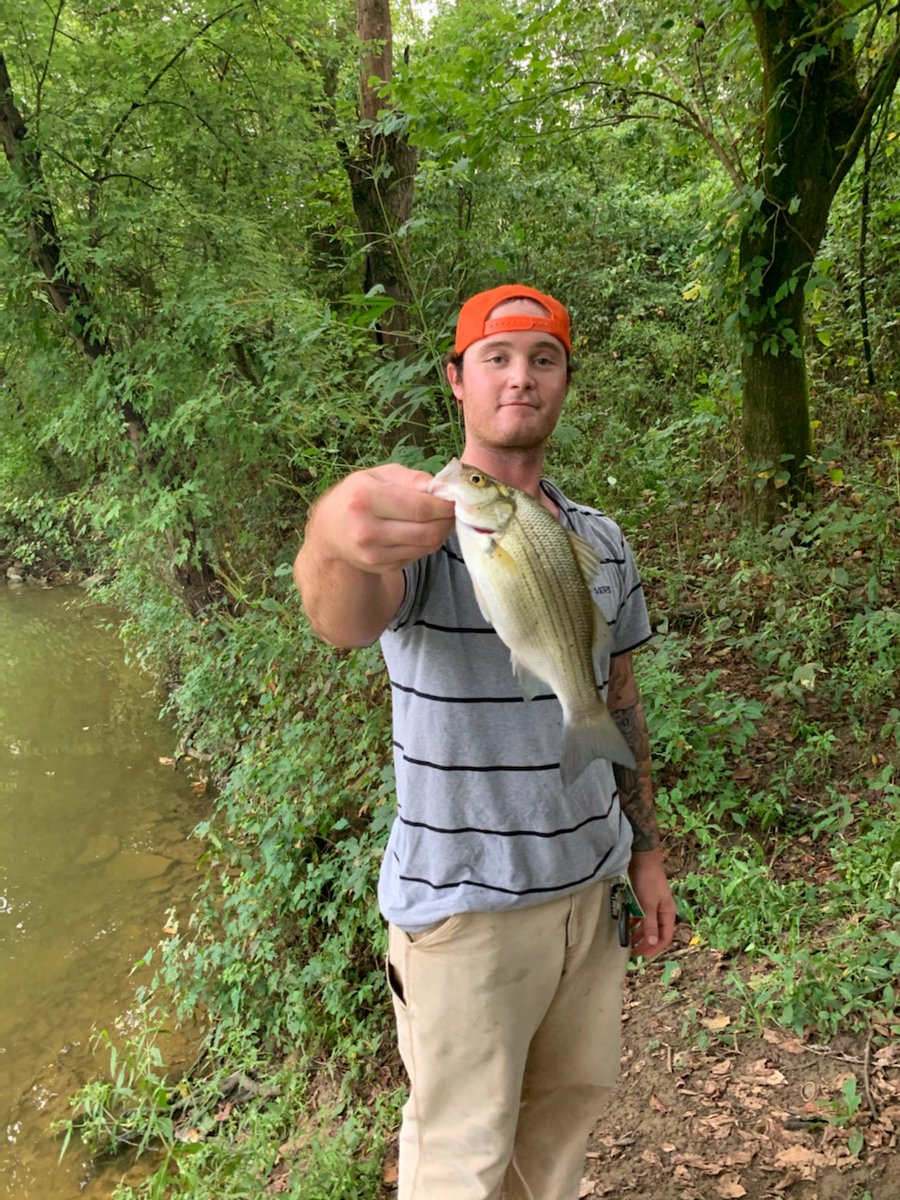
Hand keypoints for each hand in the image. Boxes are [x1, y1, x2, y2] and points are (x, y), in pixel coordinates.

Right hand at [315, 463, 454, 574]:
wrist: (330, 530)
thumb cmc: (359, 495)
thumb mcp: (379, 475)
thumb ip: (412, 479)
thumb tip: (444, 487)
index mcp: (365, 498)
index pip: (420, 507)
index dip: (445, 505)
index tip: (457, 500)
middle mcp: (366, 529)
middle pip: (427, 531)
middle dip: (448, 520)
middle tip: (455, 510)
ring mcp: (373, 553)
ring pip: (426, 546)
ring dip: (441, 532)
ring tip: (441, 518)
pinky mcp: (380, 567)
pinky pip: (417, 556)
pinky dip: (426, 543)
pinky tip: (421, 531)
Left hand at [628, 849, 675, 958]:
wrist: (642, 857)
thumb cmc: (648, 880)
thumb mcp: (648, 904)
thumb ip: (650, 924)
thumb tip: (653, 943)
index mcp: (668, 913)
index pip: (665, 937)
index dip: (654, 948)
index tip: (641, 956)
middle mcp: (662, 911)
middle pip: (656, 933)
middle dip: (646, 944)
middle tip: (632, 954)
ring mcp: (653, 905)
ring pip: (647, 925)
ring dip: (639, 934)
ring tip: (628, 943)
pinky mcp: (644, 899)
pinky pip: (641, 916)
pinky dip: (635, 923)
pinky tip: (626, 926)